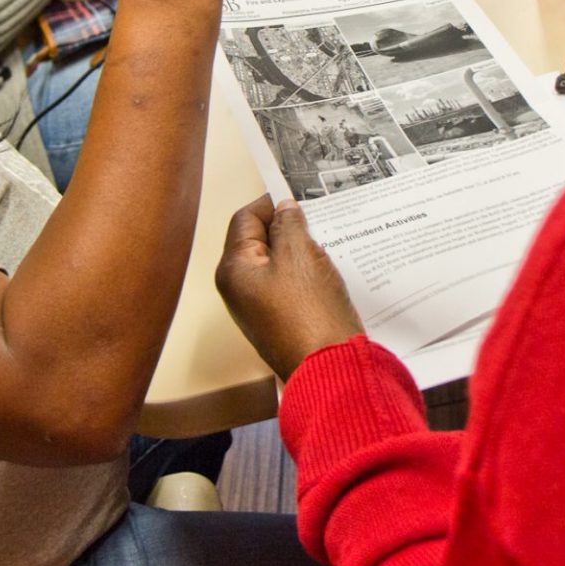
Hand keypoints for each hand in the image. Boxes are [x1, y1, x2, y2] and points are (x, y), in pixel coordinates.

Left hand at [215, 196, 362, 380]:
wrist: (331, 368)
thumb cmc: (311, 314)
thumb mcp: (300, 255)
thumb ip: (289, 224)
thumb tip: (284, 209)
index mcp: (233, 269)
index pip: (245, 219)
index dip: (271, 203)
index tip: (298, 197)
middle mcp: (239, 289)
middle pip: (258, 241)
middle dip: (287, 228)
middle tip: (316, 218)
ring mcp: (258, 308)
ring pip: (276, 264)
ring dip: (299, 251)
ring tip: (326, 243)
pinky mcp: (279, 321)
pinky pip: (288, 286)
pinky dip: (305, 274)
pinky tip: (327, 270)